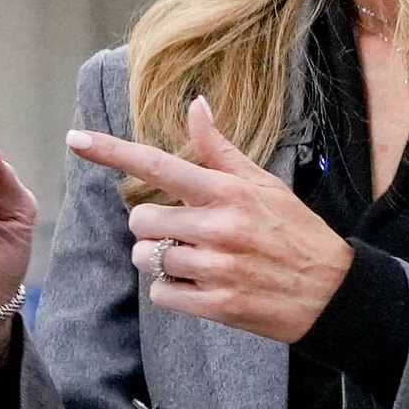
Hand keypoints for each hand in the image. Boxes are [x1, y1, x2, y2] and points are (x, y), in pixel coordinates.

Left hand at [66, 99, 353, 345]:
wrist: (334, 293)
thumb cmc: (295, 232)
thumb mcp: (264, 184)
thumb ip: (221, 151)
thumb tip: (195, 104)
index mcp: (228, 192)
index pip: (157, 164)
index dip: (111, 151)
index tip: (74, 138)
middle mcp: (220, 227)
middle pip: (140, 220)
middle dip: (152, 227)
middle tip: (184, 232)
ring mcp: (218, 268)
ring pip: (147, 258)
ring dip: (161, 260)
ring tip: (198, 260)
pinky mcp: (218, 304)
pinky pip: (162, 294)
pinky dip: (172, 291)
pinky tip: (202, 285)